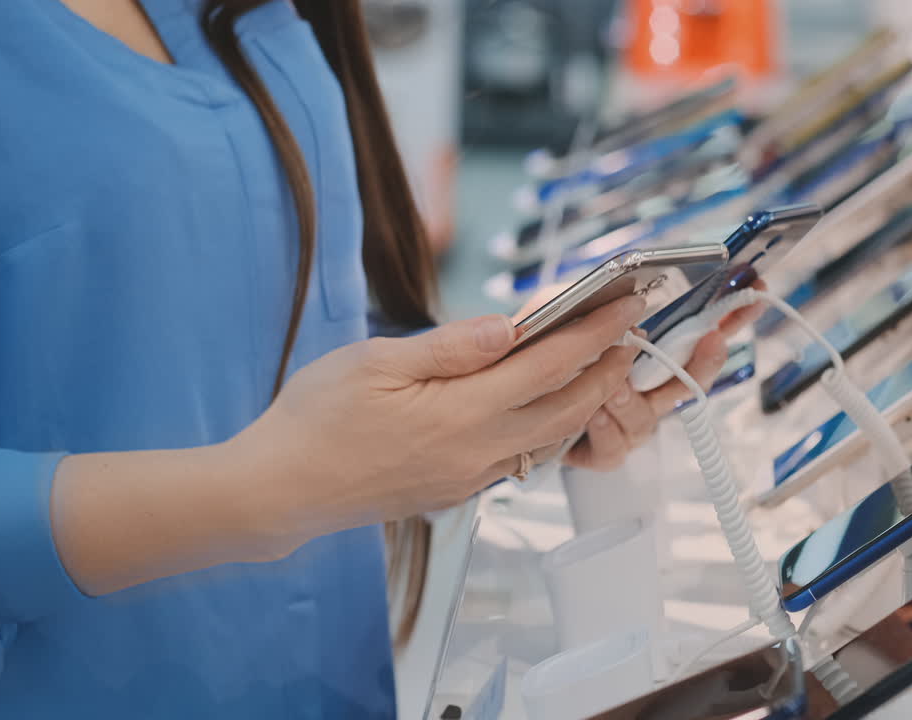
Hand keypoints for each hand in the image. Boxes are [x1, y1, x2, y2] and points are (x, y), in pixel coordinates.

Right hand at [232, 296, 645, 555]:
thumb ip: (449, 347)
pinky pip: (521, 458)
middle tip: (630, 334)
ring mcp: (468, 477)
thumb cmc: (315, 418)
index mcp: (458, 414)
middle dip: (606, 369)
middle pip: (565, 408)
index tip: (625, 305)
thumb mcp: (373, 362)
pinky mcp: (455, 490)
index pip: (548, 367)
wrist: (280, 491)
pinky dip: (549, 428)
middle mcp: (475, 452)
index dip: (594, 334)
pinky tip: (547, 406)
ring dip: (584, 401)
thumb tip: (509, 325)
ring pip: (549, 438)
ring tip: (601, 366)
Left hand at [564, 278, 767, 470]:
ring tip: (614, 384)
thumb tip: (622, 289)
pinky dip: (605, 429)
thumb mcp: (561, 315)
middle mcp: (648, 392)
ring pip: (647, 416)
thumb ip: (587, 297)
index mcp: (648, 356)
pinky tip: (593, 413)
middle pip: (691, 380)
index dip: (731, 316)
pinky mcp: (606, 453)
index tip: (754, 293)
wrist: (515, 408)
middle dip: (705, 359)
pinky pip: (616, 447)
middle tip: (710, 338)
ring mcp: (630, 424)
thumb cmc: (547, 360)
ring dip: (631, 398)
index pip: (699, 333)